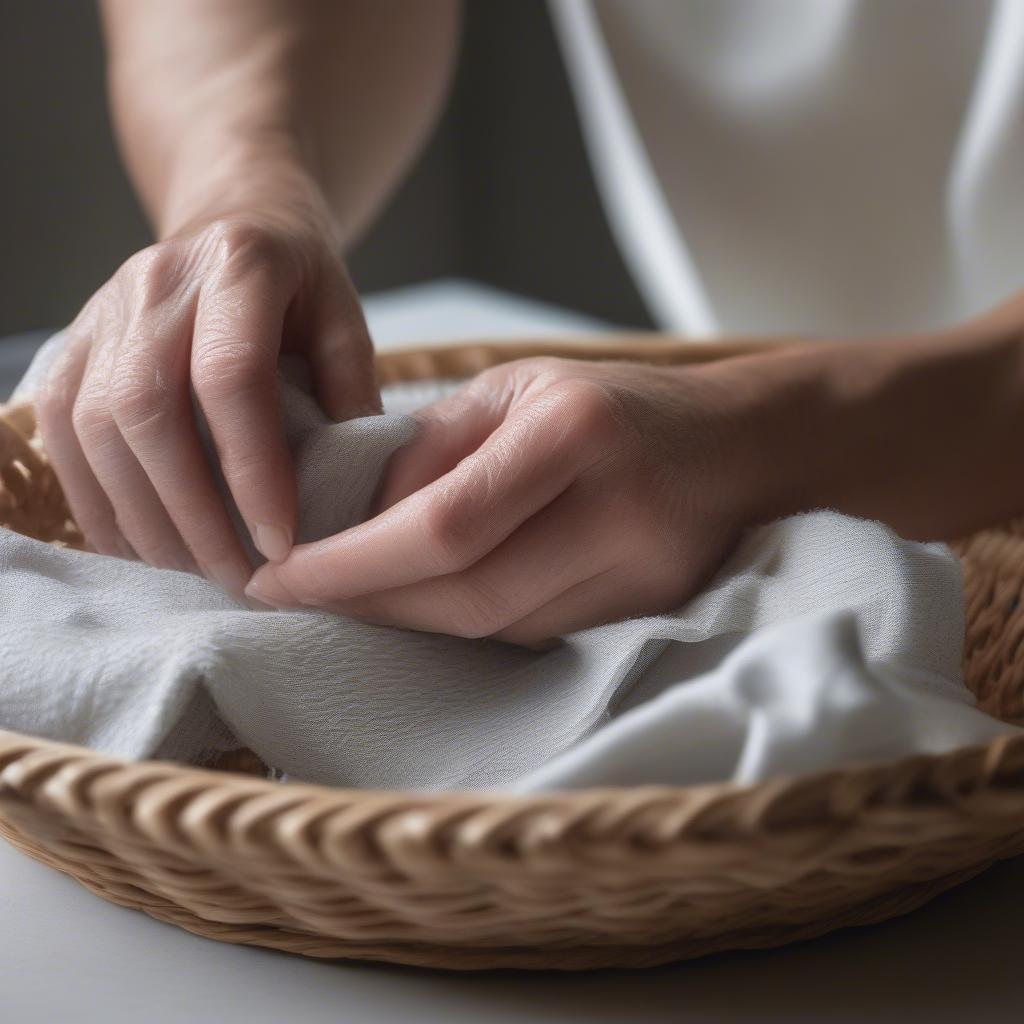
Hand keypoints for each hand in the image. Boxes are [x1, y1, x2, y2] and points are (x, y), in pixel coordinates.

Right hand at [36, 213, 377, 597]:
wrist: (235, 221)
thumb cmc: (301, 285)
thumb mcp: (346, 321)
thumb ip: (352, 395)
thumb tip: (349, 498)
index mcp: (240, 264)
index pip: (232, 378)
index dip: (253, 469)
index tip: (283, 543)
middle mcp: (156, 282)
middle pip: (146, 411)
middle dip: (192, 512)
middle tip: (240, 577)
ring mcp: (102, 312)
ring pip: (94, 431)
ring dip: (145, 520)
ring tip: (200, 572)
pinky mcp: (71, 347)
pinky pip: (63, 437)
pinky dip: (100, 504)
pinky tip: (146, 548)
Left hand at [245, 356, 775, 644]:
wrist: (739, 442)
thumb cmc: (613, 402)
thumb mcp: (518, 388)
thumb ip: (433, 446)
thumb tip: (346, 514)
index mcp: (573, 430)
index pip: (443, 523)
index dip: (352, 563)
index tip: (277, 576)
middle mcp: (614, 506)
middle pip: (468, 594)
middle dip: (369, 603)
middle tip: (292, 594)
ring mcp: (642, 569)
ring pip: (496, 626)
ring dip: (411, 620)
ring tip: (347, 598)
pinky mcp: (649, 610)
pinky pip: (533, 634)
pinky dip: (468, 624)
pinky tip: (426, 605)